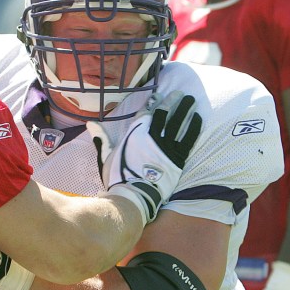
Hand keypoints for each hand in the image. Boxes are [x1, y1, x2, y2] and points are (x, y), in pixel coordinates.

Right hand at [89, 91, 201, 223]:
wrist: (133, 196)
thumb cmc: (118, 177)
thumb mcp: (107, 156)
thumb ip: (102, 138)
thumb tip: (91, 123)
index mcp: (135, 134)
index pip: (147, 112)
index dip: (154, 101)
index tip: (160, 94)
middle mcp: (151, 136)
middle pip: (165, 113)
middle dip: (173, 101)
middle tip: (180, 93)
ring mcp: (166, 147)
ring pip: (178, 122)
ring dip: (185, 109)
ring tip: (191, 100)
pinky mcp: (177, 158)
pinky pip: (188, 138)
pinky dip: (193, 126)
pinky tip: (198, 118)